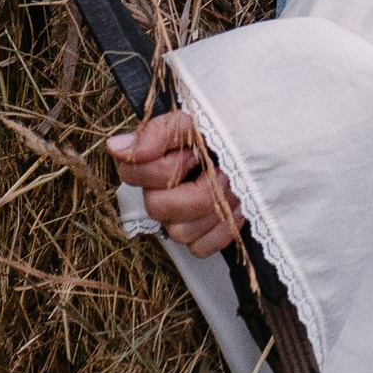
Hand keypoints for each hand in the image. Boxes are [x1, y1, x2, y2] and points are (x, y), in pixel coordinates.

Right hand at [110, 100, 242, 255]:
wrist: (257, 152)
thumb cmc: (221, 137)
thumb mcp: (193, 123)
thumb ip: (158, 132)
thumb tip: (116, 147)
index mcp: (150, 165)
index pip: (131, 174)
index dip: (167, 167)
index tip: (194, 153)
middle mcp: (158, 195)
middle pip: (156, 207)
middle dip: (197, 191)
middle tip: (220, 173)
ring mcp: (176, 220)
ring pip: (179, 232)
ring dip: (214, 209)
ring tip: (232, 188)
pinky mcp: (197, 239)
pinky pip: (199, 248)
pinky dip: (223, 229)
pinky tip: (236, 207)